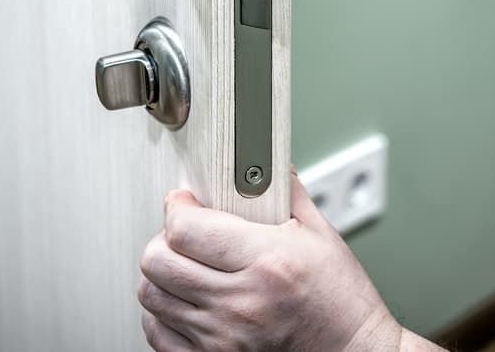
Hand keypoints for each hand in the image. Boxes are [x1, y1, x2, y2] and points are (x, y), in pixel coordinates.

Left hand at [138, 174, 404, 350]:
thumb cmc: (342, 300)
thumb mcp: (322, 235)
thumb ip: (287, 192)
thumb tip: (264, 161)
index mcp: (267, 260)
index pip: (186, 228)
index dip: (178, 208)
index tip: (185, 201)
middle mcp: (240, 302)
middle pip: (158, 261)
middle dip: (165, 238)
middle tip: (185, 233)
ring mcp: (223, 337)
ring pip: (152, 295)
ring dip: (164, 274)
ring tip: (187, 266)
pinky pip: (158, 333)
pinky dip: (164, 313)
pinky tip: (188, 300)